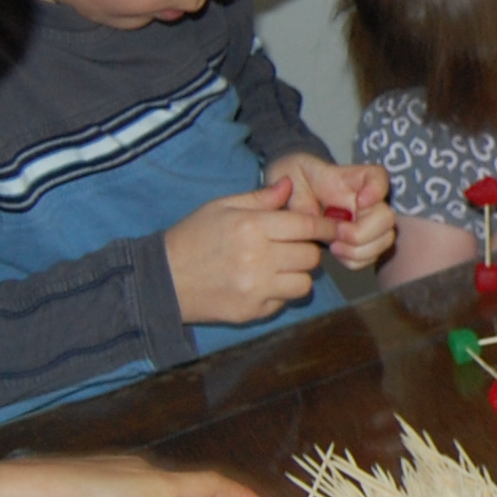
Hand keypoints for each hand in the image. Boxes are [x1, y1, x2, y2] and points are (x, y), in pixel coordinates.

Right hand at [166, 178, 328, 324]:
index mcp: (251, 227)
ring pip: (304, 283)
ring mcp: (256, 288)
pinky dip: (279, 293)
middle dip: (308, 250)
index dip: (326, 226)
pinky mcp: (252, 311)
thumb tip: (290, 185)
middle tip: (293, 247)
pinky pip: (284, 302)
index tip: (334, 227)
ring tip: (278, 266)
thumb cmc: (193, 237)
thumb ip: (260, 198)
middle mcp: (258, 258)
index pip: (306, 225)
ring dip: (297, 274)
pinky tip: (260, 283)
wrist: (162, 280)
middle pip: (311, 256)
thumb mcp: (222, 207)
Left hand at [268, 153, 395, 270]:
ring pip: (384, 240)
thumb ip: (299, 193)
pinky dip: (354, 260)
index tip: (360, 201)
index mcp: (352, 179)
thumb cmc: (296, 182)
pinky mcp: (364, 243)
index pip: (378, 177)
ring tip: (334, 246)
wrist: (293, 200)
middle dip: (364, 232)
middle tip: (338, 233)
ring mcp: (369, 223)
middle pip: (387, 217)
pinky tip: (337, 252)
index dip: (376, 190)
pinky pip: (370, 257)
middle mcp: (368, 201)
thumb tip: (313, 216)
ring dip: (360, 250)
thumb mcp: (290, 175)